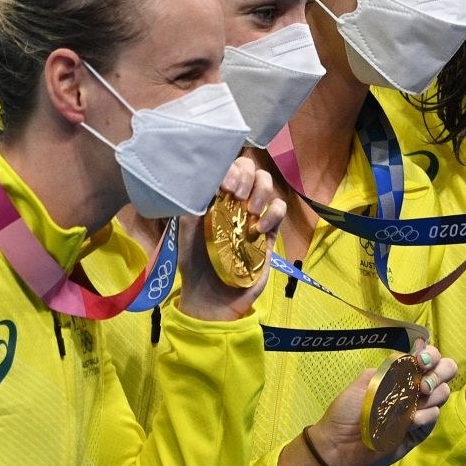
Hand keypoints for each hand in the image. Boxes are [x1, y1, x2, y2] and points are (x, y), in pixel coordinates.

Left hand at [177, 156, 285, 320]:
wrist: (211, 297)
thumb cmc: (194, 264)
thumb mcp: (185, 230)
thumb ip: (192, 202)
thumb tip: (202, 177)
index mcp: (215, 197)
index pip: (228, 167)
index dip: (230, 168)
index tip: (224, 184)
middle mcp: (236, 202)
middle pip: (251, 170)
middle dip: (247, 174)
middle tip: (237, 193)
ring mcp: (254, 216)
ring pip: (268, 185)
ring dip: (261, 190)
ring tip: (250, 210)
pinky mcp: (270, 233)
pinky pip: (279, 210)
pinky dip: (273, 213)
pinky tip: (258, 229)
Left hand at [281, 344, 455, 465]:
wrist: (338, 444)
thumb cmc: (348, 411)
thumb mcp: (366, 382)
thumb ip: (389, 369)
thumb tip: (411, 359)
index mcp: (402, 375)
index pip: (428, 358)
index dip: (431, 356)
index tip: (420, 361)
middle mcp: (414, 390)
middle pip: (445, 372)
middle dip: (439, 373)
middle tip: (422, 384)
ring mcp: (418, 410)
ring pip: (442, 394)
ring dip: (431, 394)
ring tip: (412, 401)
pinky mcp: (418, 432)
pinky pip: (433, 418)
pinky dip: (424, 416)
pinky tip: (409, 421)